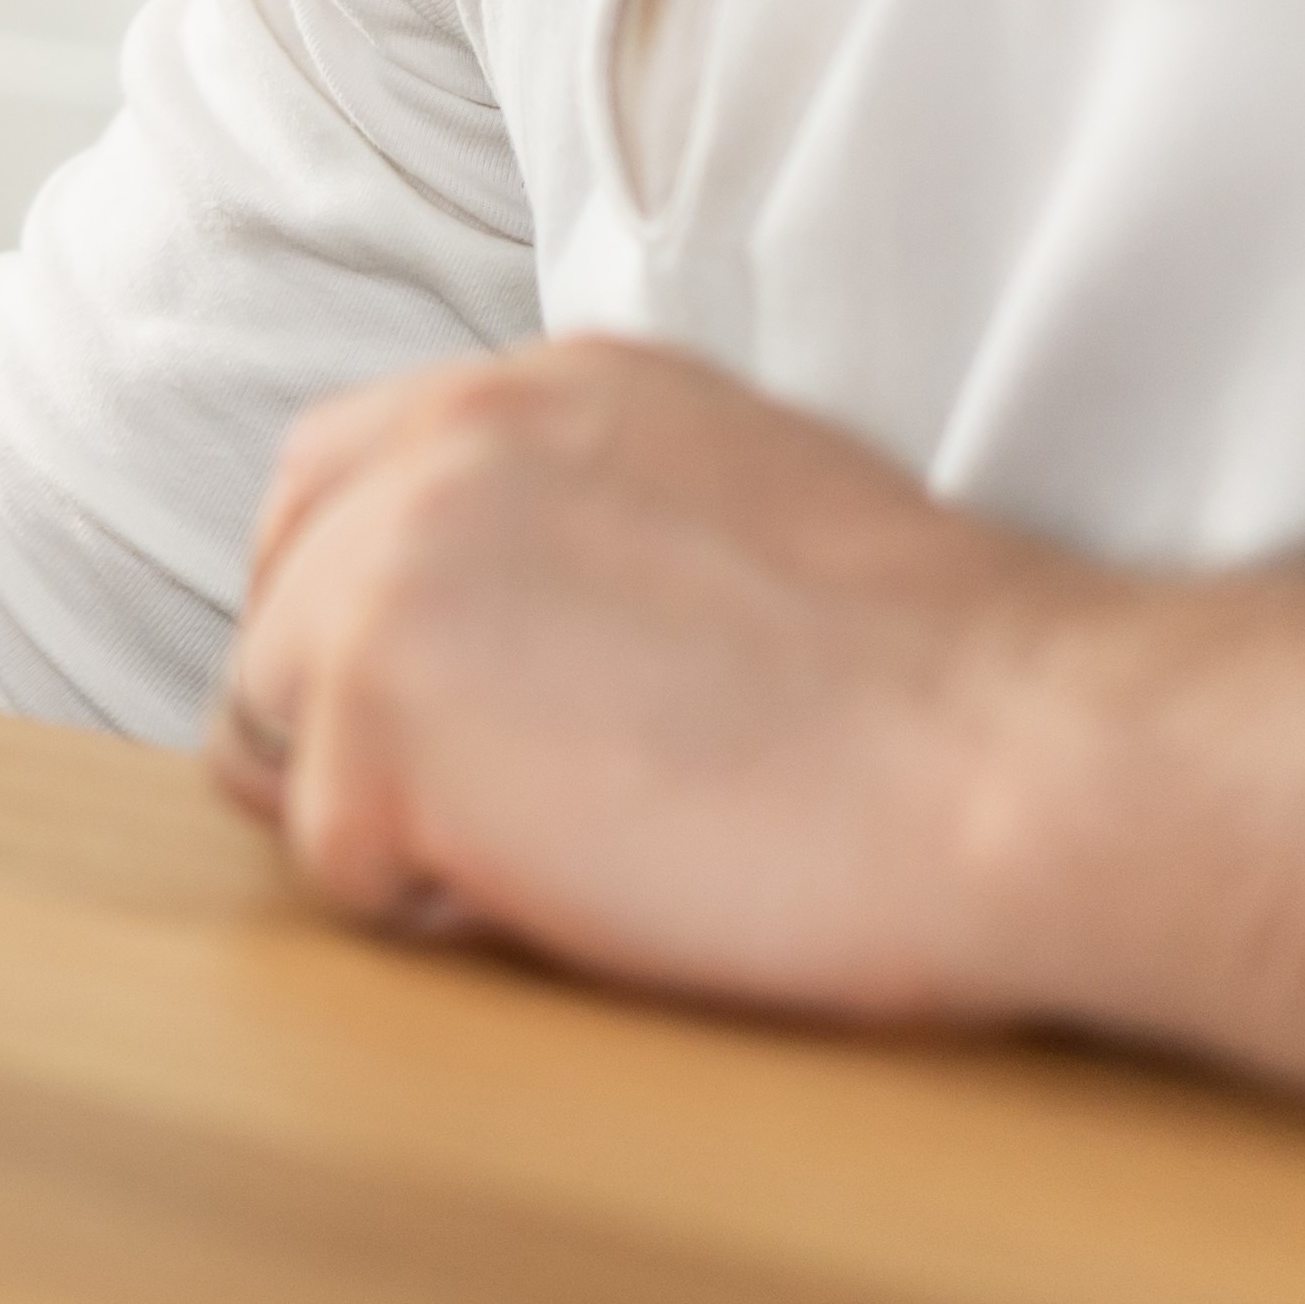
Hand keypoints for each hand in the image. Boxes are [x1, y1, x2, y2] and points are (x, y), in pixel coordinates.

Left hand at [207, 336, 1098, 1022]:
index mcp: (533, 390)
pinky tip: (591, 891)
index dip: (354, 614)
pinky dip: (440, 913)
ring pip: (277, 738)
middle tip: (503, 810)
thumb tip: (519, 620)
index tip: (439, 708)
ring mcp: (386, 574)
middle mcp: (437, 449)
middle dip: (345, 722)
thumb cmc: (943, 687)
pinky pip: (340, 865)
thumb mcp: (746, 502)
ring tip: (584, 846)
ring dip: (398, 820)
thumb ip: (597, 518)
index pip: (332, 484)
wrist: (1027, 756)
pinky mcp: (375, 717)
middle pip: (277, 610)